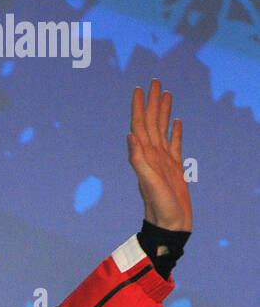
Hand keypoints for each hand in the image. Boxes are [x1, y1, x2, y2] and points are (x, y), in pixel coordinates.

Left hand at [127, 79, 191, 231]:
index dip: (138, 107)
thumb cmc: (159, 207)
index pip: (140, 126)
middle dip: (152, 102)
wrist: (169, 225)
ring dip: (162, 112)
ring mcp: (163, 161)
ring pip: (162, 129)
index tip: (139, 89)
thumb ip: (138, 161)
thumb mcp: (148, 183)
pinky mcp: (174, 168)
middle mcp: (152, 155)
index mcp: (145, 156)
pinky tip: (176, 122)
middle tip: (154, 81)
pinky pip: (174, 144)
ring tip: (165, 94)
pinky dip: (174, 131)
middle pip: (151, 123)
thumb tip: (130, 136)